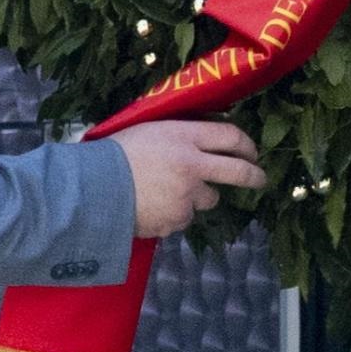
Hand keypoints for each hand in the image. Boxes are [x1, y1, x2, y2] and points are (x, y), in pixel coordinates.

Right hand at [118, 119, 267, 238]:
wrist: (91, 189)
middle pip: (238, 171)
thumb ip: (178, 136)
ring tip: (169, 192)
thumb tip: (203, 142)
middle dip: (254, 176)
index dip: (246, 144)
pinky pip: (184, 217)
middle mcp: (193, 165)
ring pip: (209, 199)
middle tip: (259, 179)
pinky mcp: (177, 220)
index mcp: (183, 136)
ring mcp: (187, 196)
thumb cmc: (115, 154)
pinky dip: (175, 214)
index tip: (251, 152)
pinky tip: (153, 206)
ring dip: (198, 197)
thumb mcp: (149, 131)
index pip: (230, 136)